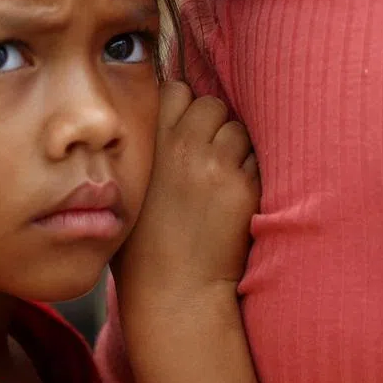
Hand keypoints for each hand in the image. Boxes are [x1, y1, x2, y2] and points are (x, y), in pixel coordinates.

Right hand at [116, 83, 259, 307]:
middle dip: (212, 124)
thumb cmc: (142, 247)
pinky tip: (234, 198)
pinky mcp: (245, 187)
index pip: (175, 90)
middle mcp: (183, 148)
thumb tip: (166, 118)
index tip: (182, 129)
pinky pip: (256, 159)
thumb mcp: (127, 188)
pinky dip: (249, 172)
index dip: (182, 107)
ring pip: (237, 129)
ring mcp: (217, 166)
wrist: (173, 291)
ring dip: (234, 147)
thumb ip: (146, 149)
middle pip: (211, 104)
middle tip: (205, 157)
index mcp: (148, 145)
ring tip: (219, 180)